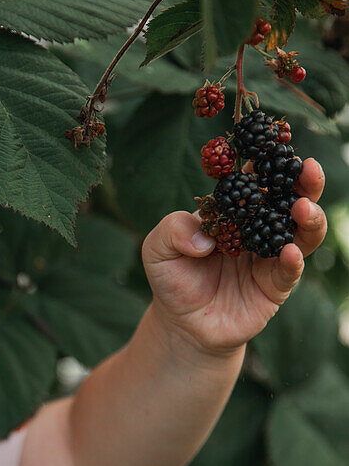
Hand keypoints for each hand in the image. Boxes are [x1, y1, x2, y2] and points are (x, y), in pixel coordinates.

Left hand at [142, 158, 326, 357]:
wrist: (181, 324)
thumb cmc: (172, 279)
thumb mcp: (157, 248)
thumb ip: (172, 230)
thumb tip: (205, 240)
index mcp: (234, 211)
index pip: (254, 179)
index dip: (267, 159)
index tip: (278, 140)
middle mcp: (258, 229)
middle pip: (290, 200)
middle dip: (304, 183)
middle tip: (307, 168)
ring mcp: (270, 257)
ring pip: (301, 233)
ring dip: (308, 218)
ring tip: (303, 208)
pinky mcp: (274, 287)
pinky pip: (290, 271)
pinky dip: (293, 260)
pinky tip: (289, 252)